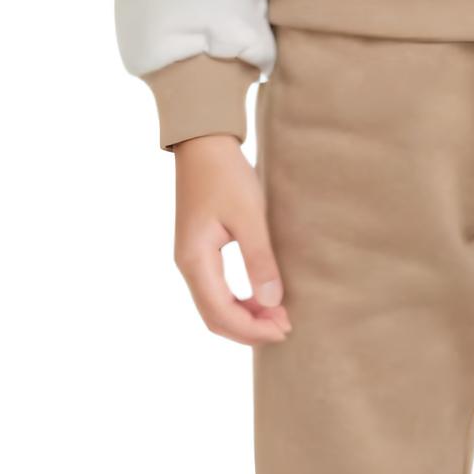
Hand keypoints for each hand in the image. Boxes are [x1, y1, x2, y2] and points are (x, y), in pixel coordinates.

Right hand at [172, 135, 290, 345]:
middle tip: (286, 328)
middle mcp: (188, 266)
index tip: (284, 329)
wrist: (204, 144)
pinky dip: (240, 304)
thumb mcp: (249, 216)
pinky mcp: (200, 254)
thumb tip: (271, 302)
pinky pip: (217, 293)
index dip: (253, 329)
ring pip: (215, 308)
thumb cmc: (226, 174)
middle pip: (215, 318)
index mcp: (195, 260)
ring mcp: (192, 261)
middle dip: (250, 329)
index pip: (221, 313)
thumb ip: (259, 260)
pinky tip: (264, 301)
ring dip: (246, 318)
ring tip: (279, 316)